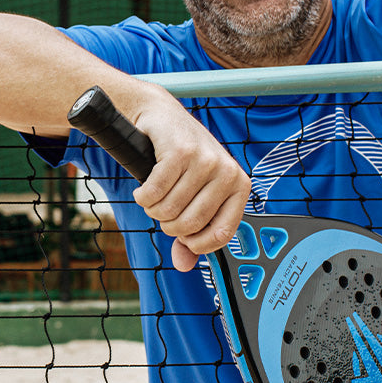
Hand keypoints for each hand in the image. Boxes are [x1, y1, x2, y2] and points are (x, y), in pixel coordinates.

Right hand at [130, 88, 251, 271]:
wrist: (160, 117)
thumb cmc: (181, 159)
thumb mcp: (194, 195)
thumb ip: (191, 233)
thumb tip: (184, 265)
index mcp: (238, 186)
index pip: (221, 235)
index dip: (196, 243)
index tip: (183, 237)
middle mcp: (227, 172)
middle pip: (189, 225)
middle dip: (168, 223)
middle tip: (164, 208)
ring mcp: (205, 160)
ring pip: (169, 211)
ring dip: (153, 209)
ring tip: (154, 194)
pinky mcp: (181, 151)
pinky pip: (154, 193)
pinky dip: (142, 195)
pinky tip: (144, 187)